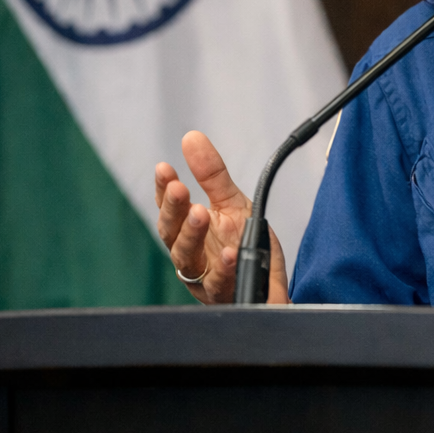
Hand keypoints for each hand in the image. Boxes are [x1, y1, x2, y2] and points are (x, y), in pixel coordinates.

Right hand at [154, 131, 288, 304]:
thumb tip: (191, 137)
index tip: (163, 168)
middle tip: (179, 189)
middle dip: (173, 211)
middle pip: (171, 233)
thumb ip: (212, 175)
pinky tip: (228, 252)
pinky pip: (218, 284)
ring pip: (187, 259)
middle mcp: (190, 254)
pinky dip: (222, 269)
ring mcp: (203, 278)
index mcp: (188, 231)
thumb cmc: (244, 244)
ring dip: (191, 236)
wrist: (270, 283)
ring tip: (199, 213)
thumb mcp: (232, 203)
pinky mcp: (223, 295)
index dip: (163, 189)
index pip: (169, 208)